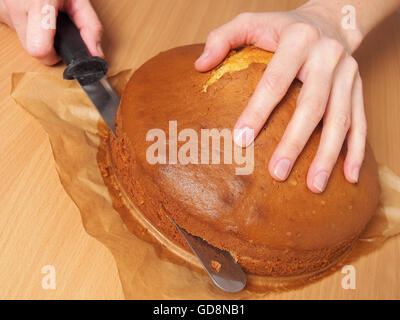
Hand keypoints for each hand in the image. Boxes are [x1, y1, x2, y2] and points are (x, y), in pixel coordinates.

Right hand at [0, 0, 103, 64]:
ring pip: (24, 41)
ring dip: (38, 36)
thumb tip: (95, 54)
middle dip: (48, 46)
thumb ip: (90, 27)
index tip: (62, 49)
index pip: (40, 50)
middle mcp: (15, 6)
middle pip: (33, 50)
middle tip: (56, 29)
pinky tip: (33, 13)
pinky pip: (17, 29)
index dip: (53, 55)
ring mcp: (3, 8)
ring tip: (45, 16)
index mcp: (37, 4)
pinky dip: (28, 26)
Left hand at [195, 3, 365, 192]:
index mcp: (298, 40)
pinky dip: (357, 151)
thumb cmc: (283, 27)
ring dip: (328, 155)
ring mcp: (347, 75)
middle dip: (295, 142)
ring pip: (340, 120)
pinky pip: (361, 121)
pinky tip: (348, 176)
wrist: (331, 19)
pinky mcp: (359, 88)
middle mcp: (327, 57)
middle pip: (312, 106)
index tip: (241, 139)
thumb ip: (222, 37)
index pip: (275, 81)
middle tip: (278, 173)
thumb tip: (200, 65)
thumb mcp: (251, 21)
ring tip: (314, 186)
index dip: (258, 111)